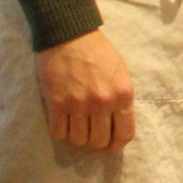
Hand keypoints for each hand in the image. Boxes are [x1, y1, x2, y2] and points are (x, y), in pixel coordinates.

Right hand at [35, 29, 135, 150]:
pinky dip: (60, 131)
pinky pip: (58, 133)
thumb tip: (118, 124)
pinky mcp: (57, 104)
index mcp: (123, 95)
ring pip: (78, 140)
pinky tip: (62, 120)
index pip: (125, 133)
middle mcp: (102, 103)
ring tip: (75, 124)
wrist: (70, 36)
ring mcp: (79, 105)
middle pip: (99, 141)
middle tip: (90, 133)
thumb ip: (121, 98)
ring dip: (77, 136)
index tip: (110, 146)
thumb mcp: (120, 73)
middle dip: (95, 141)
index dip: (116, 145)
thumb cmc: (98, 53)